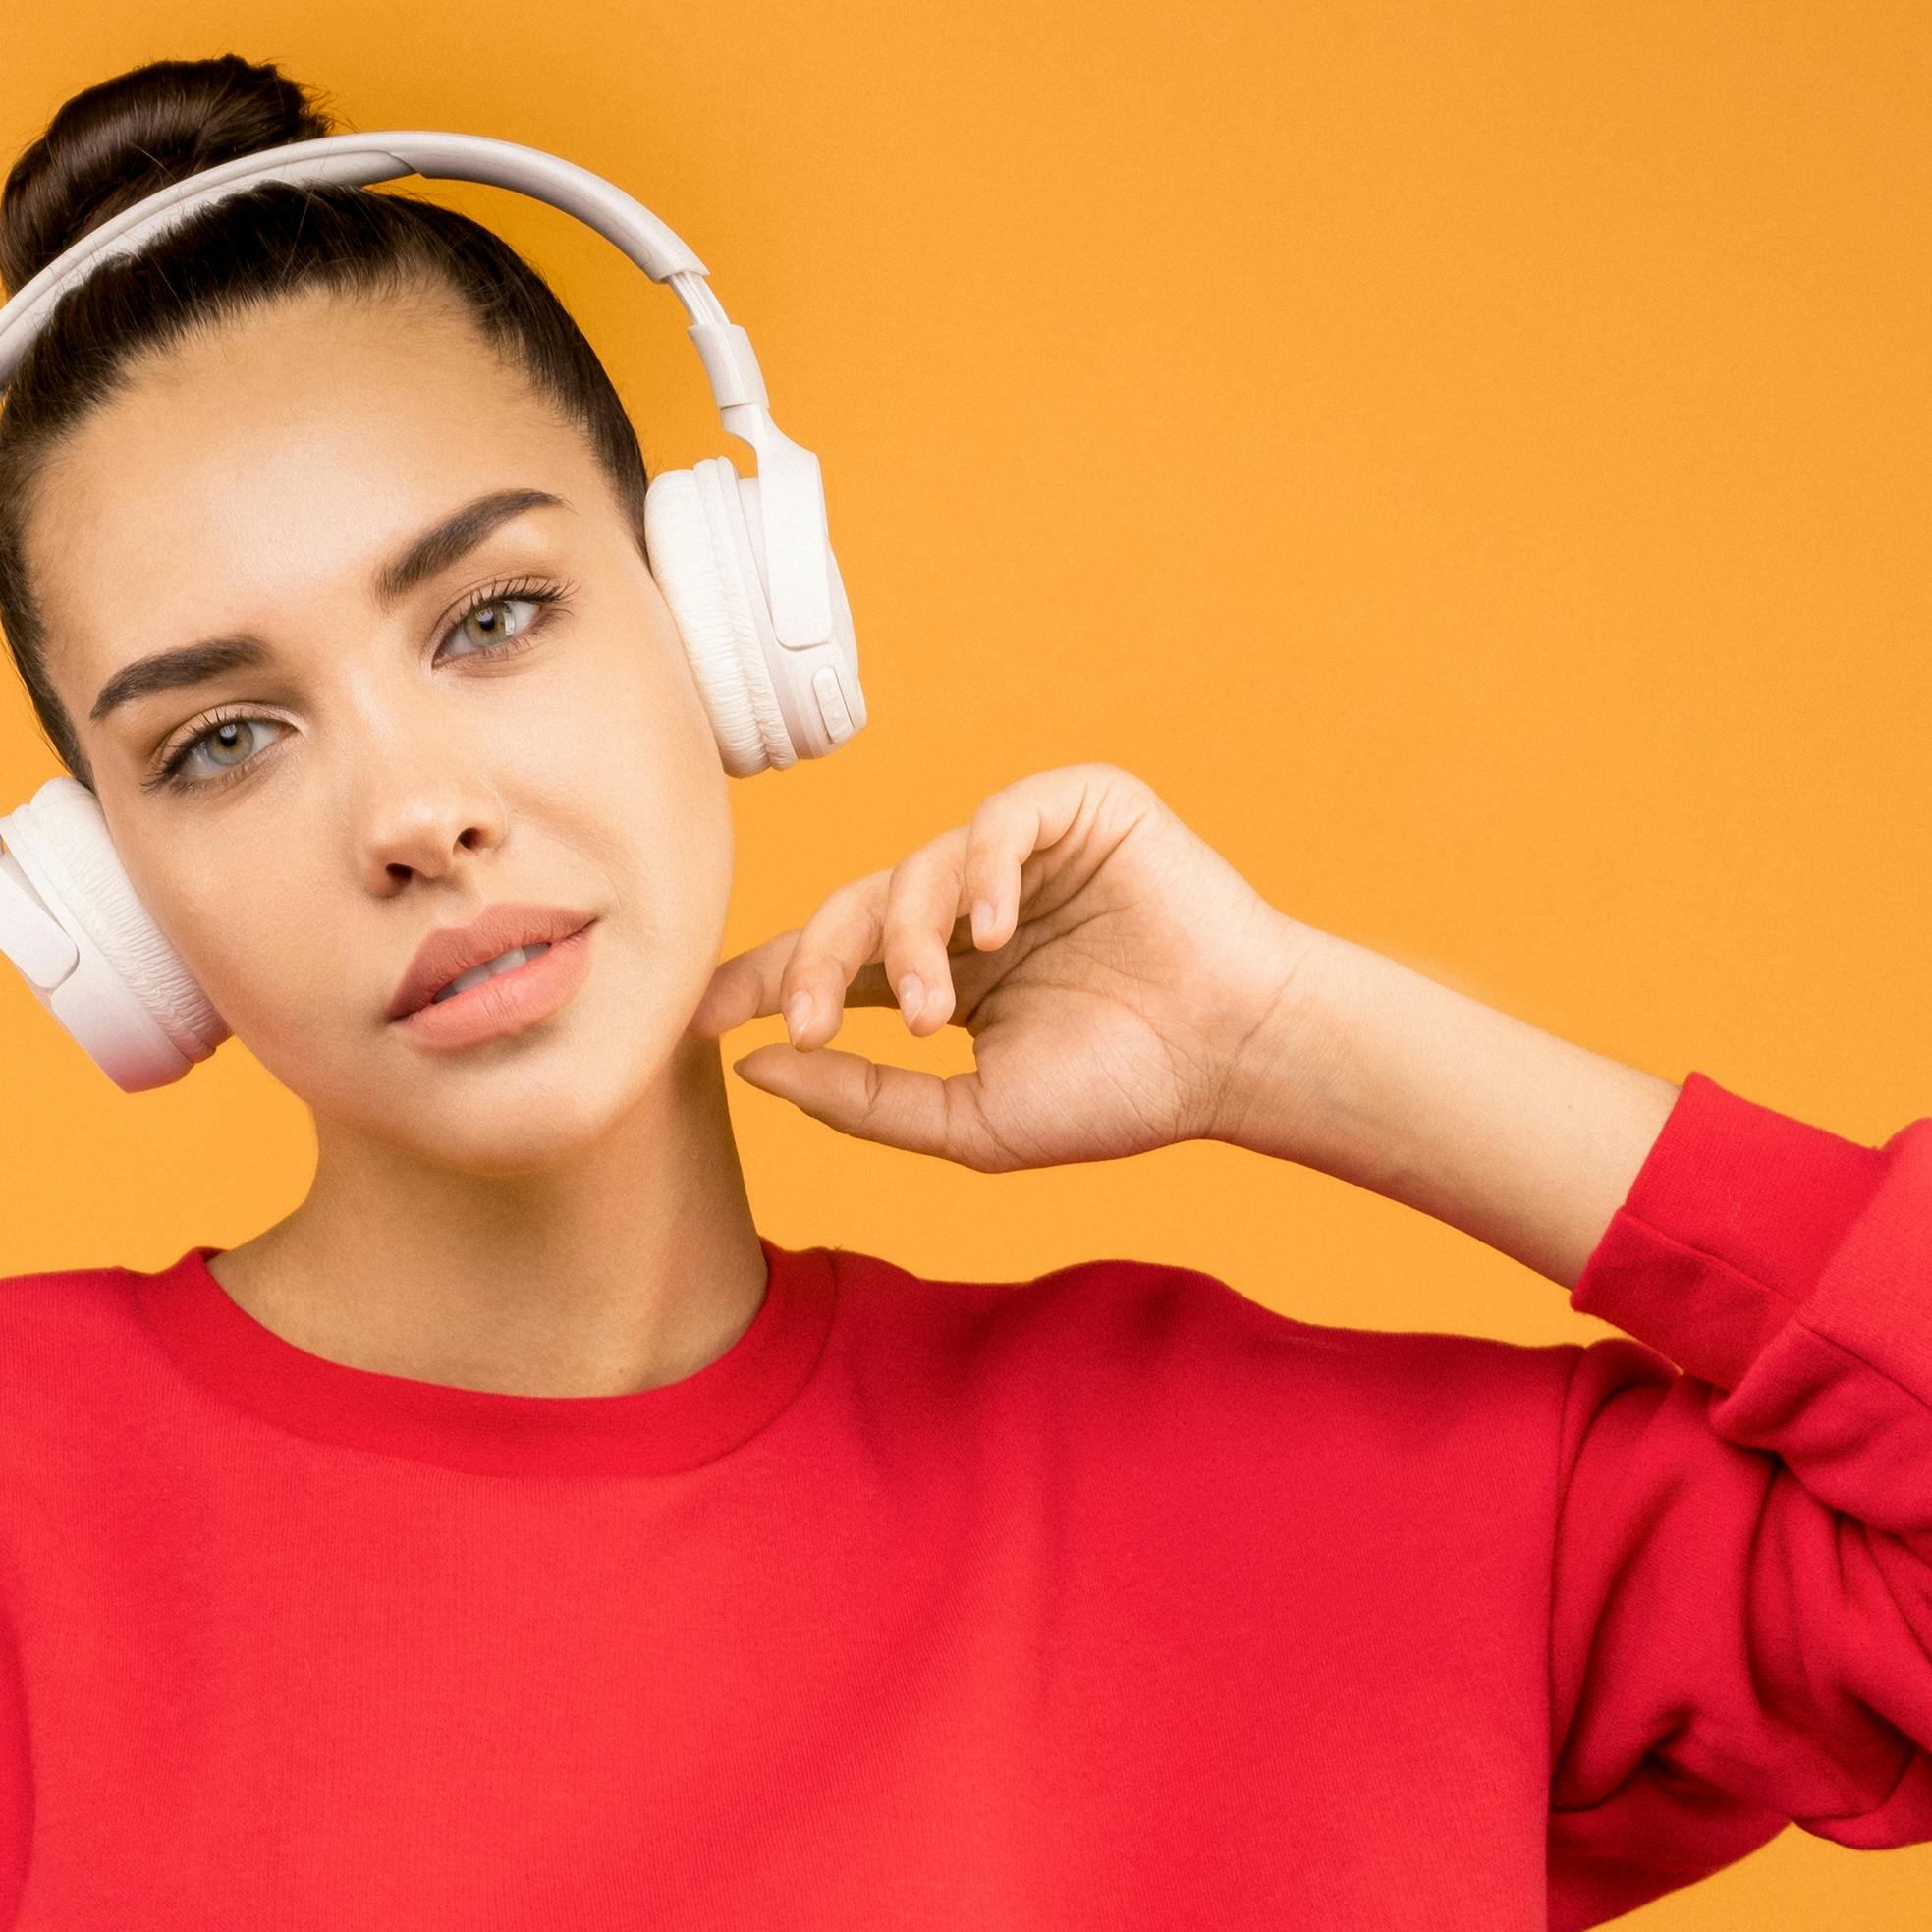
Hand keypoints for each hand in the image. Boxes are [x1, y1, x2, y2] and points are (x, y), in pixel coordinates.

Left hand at [698, 763, 1305, 1173]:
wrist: (1235, 1059)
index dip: (759, 980)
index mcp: (941, 974)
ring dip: (905, 943)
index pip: (826, 962)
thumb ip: (861, 1100)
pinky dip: (983, 871)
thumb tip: (752, 1068)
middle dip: (808, 964)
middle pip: (851, 908)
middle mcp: (970, 908)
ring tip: (930, 1014)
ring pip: (915, 867)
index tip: (696, 1019)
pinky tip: (994, 935)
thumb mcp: (969, 1122)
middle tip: (798, 1024)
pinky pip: (999, 818)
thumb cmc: (1119, 1094)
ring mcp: (1022, 855)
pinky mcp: (1079, 810)